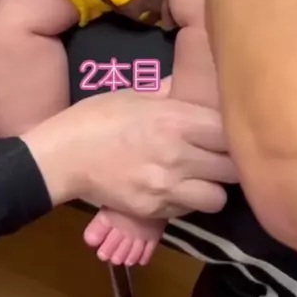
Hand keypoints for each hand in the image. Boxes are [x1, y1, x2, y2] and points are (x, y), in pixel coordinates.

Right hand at [22, 87, 236, 218]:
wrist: (63, 155)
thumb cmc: (98, 117)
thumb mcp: (135, 95)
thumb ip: (170, 94)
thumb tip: (190, 84)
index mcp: (174, 119)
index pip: (229, 131)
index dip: (233, 132)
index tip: (227, 132)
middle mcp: (177, 154)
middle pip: (232, 167)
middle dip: (230, 162)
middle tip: (220, 157)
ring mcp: (166, 187)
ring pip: (218, 197)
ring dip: (213, 188)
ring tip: (201, 178)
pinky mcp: (153, 212)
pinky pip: (188, 211)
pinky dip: (187, 202)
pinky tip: (174, 189)